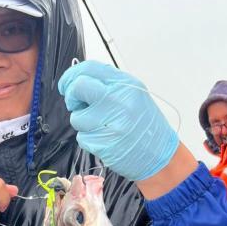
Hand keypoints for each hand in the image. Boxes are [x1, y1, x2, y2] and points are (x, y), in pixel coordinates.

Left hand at [58, 60, 178, 181]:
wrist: (160, 156)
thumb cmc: (145, 127)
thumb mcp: (134, 96)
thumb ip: (109, 86)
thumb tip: (78, 81)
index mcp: (126, 85)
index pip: (90, 69)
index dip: (71, 76)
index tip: (66, 85)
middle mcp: (119, 100)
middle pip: (78, 87)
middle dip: (71, 96)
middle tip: (77, 104)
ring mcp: (111, 122)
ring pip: (77, 117)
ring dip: (83, 123)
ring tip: (102, 127)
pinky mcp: (103, 143)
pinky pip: (82, 137)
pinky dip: (89, 140)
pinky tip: (105, 140)